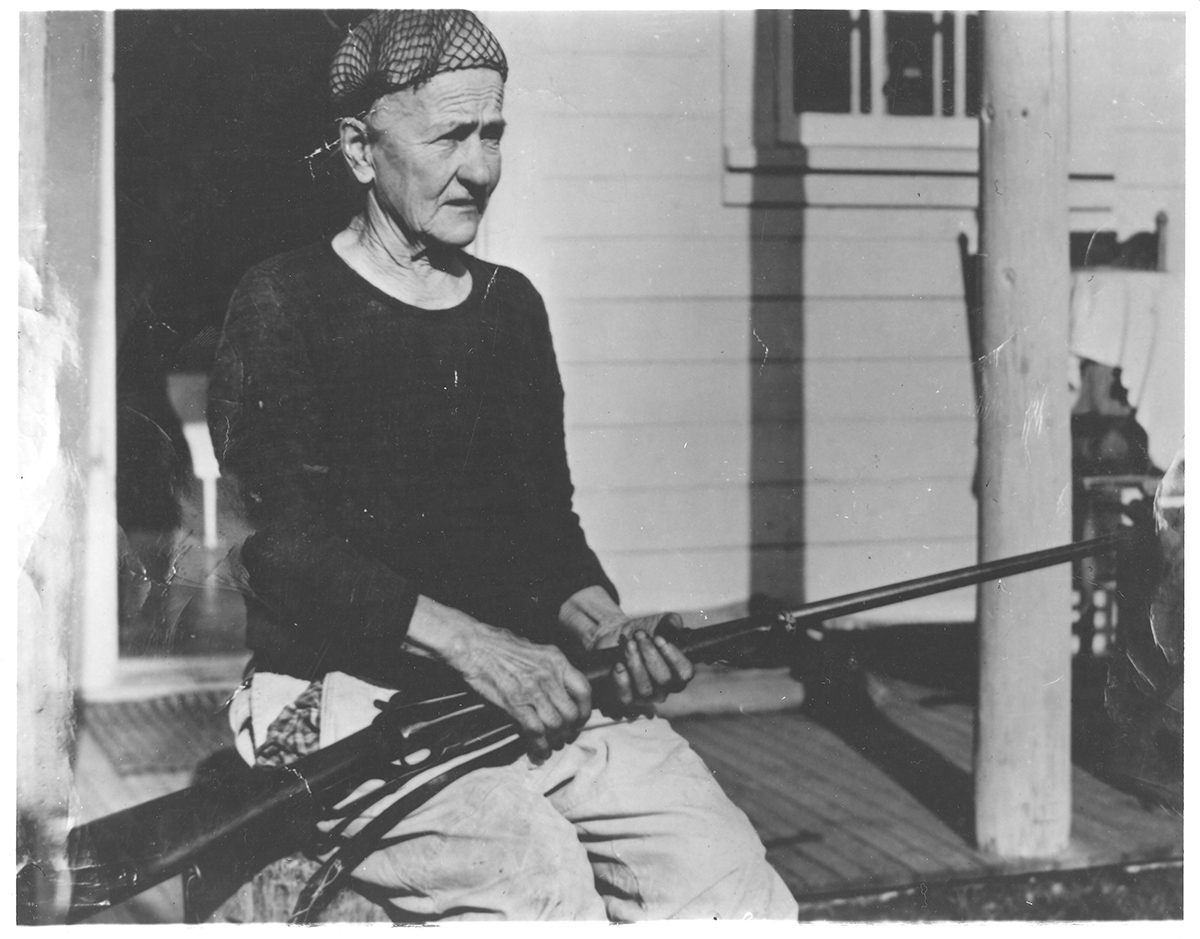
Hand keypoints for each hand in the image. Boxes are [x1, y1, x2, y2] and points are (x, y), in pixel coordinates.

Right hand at [402, 595, 592, 760]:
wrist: (472, 644)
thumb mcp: (531, 650)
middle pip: (571, 712)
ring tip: (550, 746)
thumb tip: (555, 687)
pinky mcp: (515, 702)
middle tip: (563, 738)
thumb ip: (547, 668)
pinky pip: (535, 731)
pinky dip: (539, 746)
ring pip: (555, 725)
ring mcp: (532, 689)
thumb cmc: (497, 644)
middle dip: (569, 731)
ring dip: (555, 741)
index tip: (579, 721)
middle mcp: (549, 674)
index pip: (584, 690)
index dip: (585, 711)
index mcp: (555, 660)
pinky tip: (537, 752)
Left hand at [586, 612, 694, 717]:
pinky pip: (626, 696)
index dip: (673, 657)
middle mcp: (666, 688)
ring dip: (635, 663)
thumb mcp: (658, 622)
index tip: (659, 638)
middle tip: (639, 636)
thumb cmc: (642, 634)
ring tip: (629, 645)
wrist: (616, 638)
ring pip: (645, 688)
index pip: (684, 672)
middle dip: (650, 655)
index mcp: (678, 672)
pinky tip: (619, 664)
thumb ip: (670, 622)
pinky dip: (622, 680)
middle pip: (664, 679)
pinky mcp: (628, 699)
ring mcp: (647, 696)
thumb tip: (675, 625)